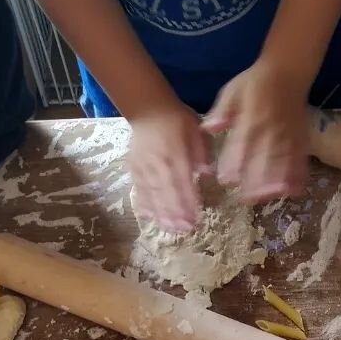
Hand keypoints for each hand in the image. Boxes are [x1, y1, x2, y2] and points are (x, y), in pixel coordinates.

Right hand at [127, 101, 209, 234]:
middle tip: (186, 231)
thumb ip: (201, 153)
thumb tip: (207, 174)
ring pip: (152, 195)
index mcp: (175, 153)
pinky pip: (139, 190)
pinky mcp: (134, 169)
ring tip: (171, 230)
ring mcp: (143, 168)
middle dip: (176, 215)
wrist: (147, 109)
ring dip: (161, 214)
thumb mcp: (195, 130)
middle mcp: (157, 163)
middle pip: (166, 193)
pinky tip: (150, 218)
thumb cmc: (176, 120)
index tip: (196, 220)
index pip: (183, 183)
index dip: (189, 203)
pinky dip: (144, 205)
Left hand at [204, 60, 309, 202]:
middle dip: (255, 180)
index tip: (226, 180)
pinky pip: (301, 159)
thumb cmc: (255, 83)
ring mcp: (288, 134)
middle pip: (263, 158)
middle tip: (245, 199)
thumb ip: (222, 111)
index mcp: (252, 117)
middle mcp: (271, 128)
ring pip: (283, 162)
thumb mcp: (232, 91)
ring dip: (275, 182)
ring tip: (267, 198)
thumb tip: (209, 127)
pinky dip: (297, 175)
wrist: (288, 71)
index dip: (234, 163)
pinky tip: (292, 191)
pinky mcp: (301, 137)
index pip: (242, 144)